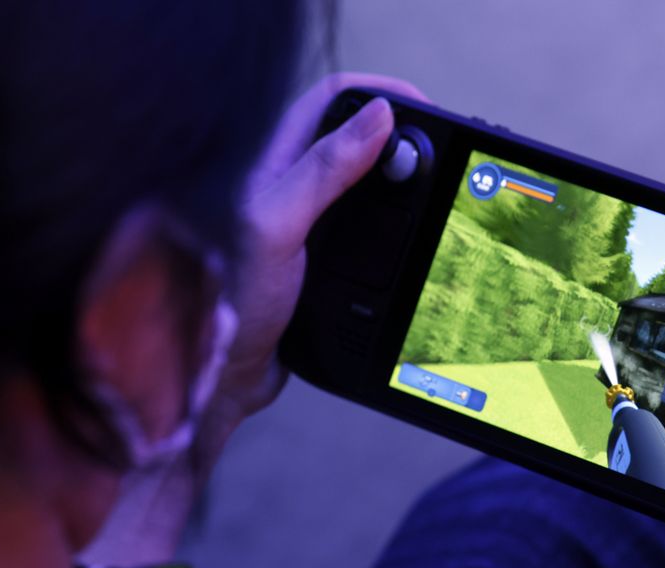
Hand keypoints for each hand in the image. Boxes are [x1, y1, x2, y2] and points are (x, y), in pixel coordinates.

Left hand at [219, 72, 427, 435]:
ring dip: (402, 186)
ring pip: (366, 187)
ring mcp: (309, 229)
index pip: (330, 101)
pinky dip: (397, 231)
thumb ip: (323, 170)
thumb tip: (379, 118)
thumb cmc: (232, 302)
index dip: (377, 93)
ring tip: (436, 190)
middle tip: (440, 153)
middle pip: (354, 139)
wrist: (223, 376)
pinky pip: (369, 235)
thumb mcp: (277, 225)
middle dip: (399, 139)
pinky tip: (415, 241)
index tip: (424, 108)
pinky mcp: (324, 266)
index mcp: (274, 166)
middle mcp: (291, 190)